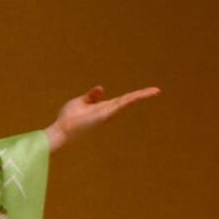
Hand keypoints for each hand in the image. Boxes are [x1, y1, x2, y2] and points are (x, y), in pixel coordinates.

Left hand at [45, 85, 159, 151]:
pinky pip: (119, 105)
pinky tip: (137, 95)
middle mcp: (108, 111)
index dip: (131, 96)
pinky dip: (129, 100)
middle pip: (127, 101)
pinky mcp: (104, 115)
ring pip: (126, 102)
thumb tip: (101, 87)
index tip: (143, 92)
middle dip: (141, 95)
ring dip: (140, 96)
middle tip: (156, 90)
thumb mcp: (80, 102)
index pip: (120, 100)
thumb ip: (92, 96)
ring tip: (154, 91)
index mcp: (102, 108)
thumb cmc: (68, 119)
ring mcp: (107, 113)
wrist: (62, 130)